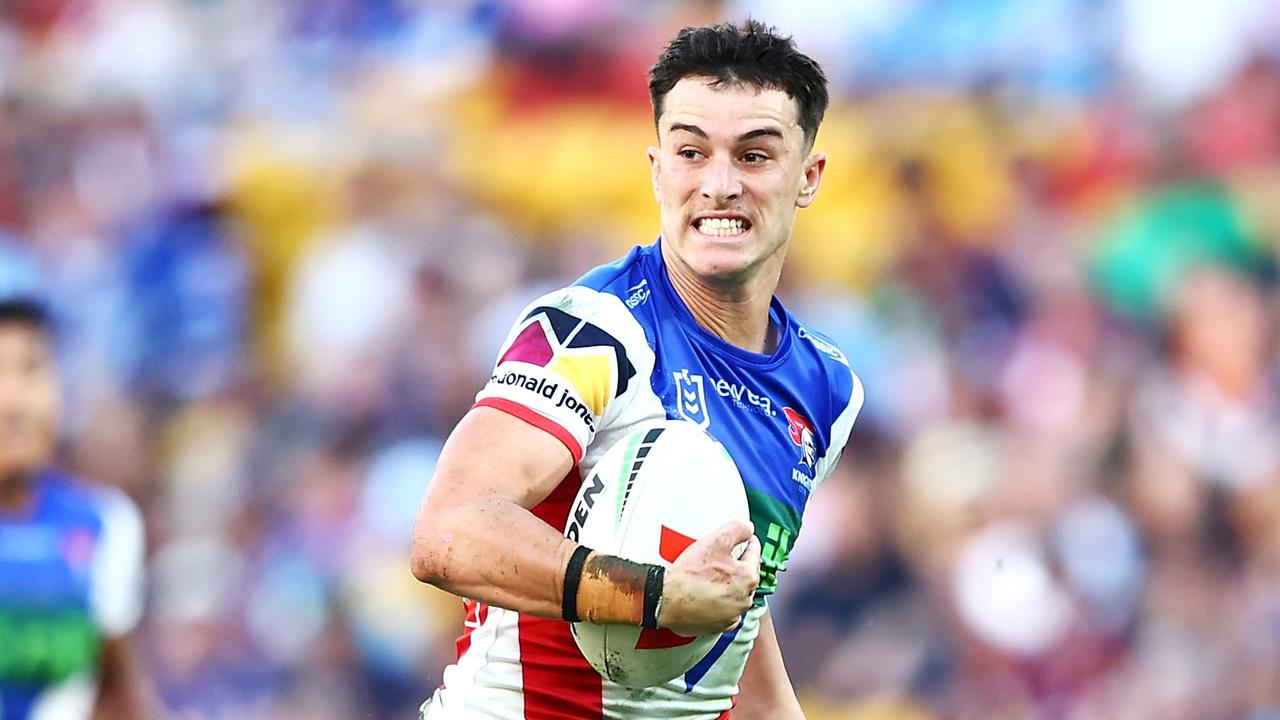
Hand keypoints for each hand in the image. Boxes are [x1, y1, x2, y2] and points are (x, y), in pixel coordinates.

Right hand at [657, 519, 760, 635]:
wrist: (666, 599)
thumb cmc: (690, 573)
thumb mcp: (716, 541)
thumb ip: (738, 529)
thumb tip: (748, 528)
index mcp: (748, 578)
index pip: (754, 554)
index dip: (748, 542)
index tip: (744, 539)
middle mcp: (744, 600)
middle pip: (746, 576)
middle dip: (738, 566)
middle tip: (722, 557)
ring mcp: (731, 616)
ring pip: (735, 595)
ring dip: (729, 586)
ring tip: (713, 576)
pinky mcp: (717, 626)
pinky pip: (724, 611)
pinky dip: (719, 603)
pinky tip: (707, 595)